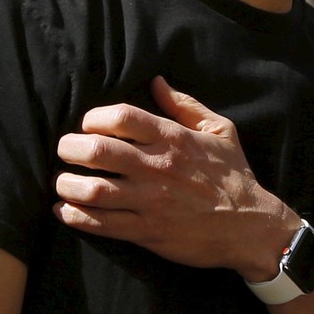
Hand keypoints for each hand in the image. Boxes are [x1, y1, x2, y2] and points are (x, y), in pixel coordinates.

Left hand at [53, 76, 297, 277]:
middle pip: (97, 151)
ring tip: (63, 182)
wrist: (250, 227)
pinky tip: (65, 210)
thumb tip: (156, 82)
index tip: (88, 125)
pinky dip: (75, 216)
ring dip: (67, 184)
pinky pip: (100, 223)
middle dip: (70, 148)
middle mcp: (158, 167)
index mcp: (173, 139)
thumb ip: (186, 106)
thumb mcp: (220, 132)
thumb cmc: (235, 177)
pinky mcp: (147, 231)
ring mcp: (150, 201)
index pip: (120, 117)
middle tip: (66, 150)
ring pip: (92, 190)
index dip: (94, 118)